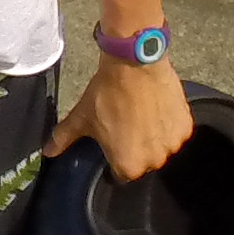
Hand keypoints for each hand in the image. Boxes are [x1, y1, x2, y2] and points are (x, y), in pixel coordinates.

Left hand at [51, 54, 191, 180]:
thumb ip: (64, 138)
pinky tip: (156, 107)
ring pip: (161, 146)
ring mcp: (173, 145)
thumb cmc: (106, 93)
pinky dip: (168, 122)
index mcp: (128, 166)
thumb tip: (47, 152)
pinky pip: (176, 131)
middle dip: (136, 146)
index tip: (113, 139)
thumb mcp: (81, 117)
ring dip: (154, 135)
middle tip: (126, 123)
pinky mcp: (186, 127)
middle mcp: (154, 161)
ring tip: (142, 113)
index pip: (121, 172)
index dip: (115, 155)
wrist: (134, 62)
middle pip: (144, 160)